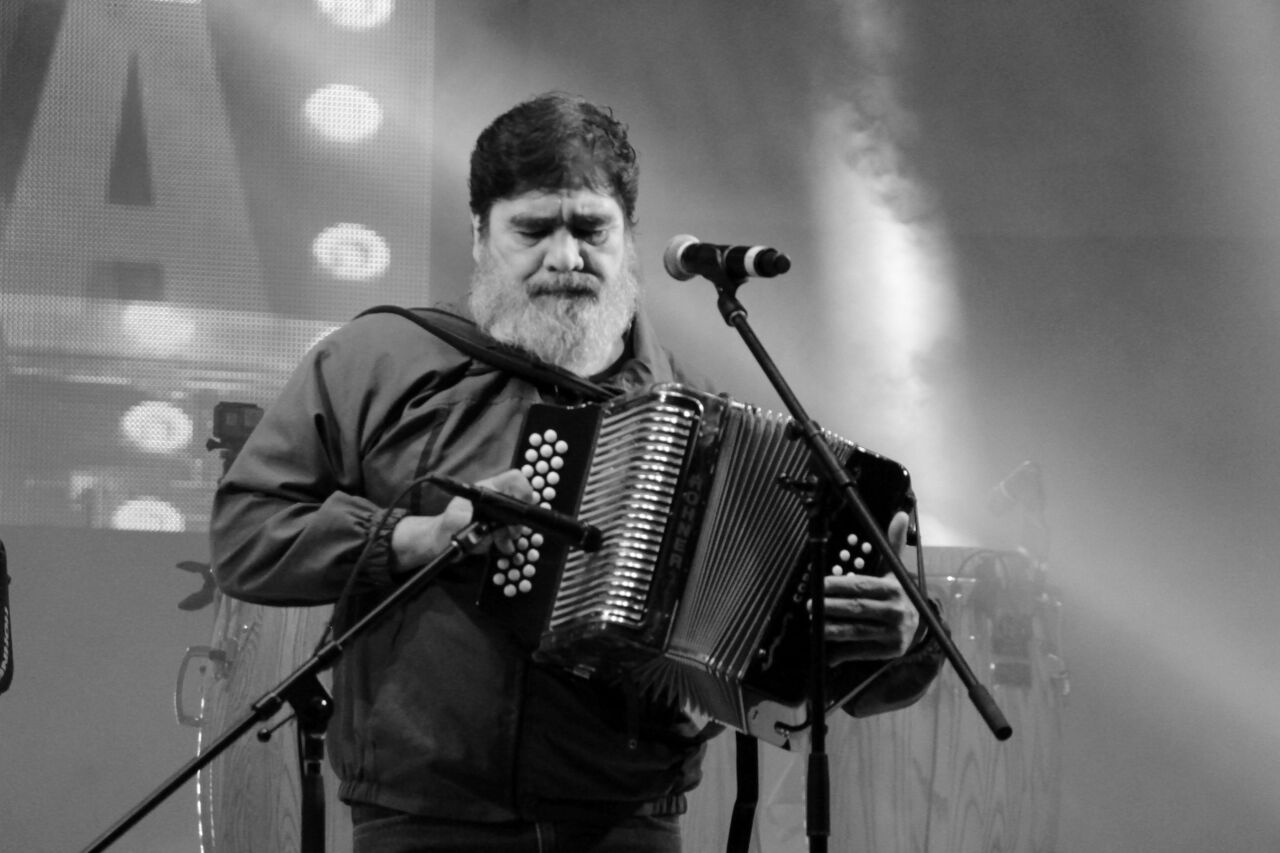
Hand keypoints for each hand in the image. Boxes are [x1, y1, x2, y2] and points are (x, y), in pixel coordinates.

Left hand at [391, 469, 533, 568]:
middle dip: (518, 520)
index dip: (524, 490)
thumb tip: (486, 526)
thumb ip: (469, 520)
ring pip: (518, 519)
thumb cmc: (446, 527)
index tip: (523, 506)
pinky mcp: (498, 527)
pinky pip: (513, 532)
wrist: (441, 542)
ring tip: (502, 541)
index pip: (514, 479)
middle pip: (521, 501)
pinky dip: (510, 540)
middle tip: (510, 532)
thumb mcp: (455, 522)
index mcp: (486, 490)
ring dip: (514, 533)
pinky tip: (502, 545)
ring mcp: (498, 513)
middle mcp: (495, 498)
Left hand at [822, 511, 919, 663]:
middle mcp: (897, 611)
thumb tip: (901, 514)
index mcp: (895, 588)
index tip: (820, 584)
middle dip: (830, 607)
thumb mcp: (895, 570)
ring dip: (831, 628)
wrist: (920, 625)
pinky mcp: (889, 651)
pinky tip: (826, 648)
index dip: (839, 586)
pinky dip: (841, 651)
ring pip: (855, 631)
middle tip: (810, 604)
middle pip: (856, 609)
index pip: (861, 586)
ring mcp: (893, 633)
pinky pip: (859, 650)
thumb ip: (893, 544)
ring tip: (814, 622)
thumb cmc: (897, 593)